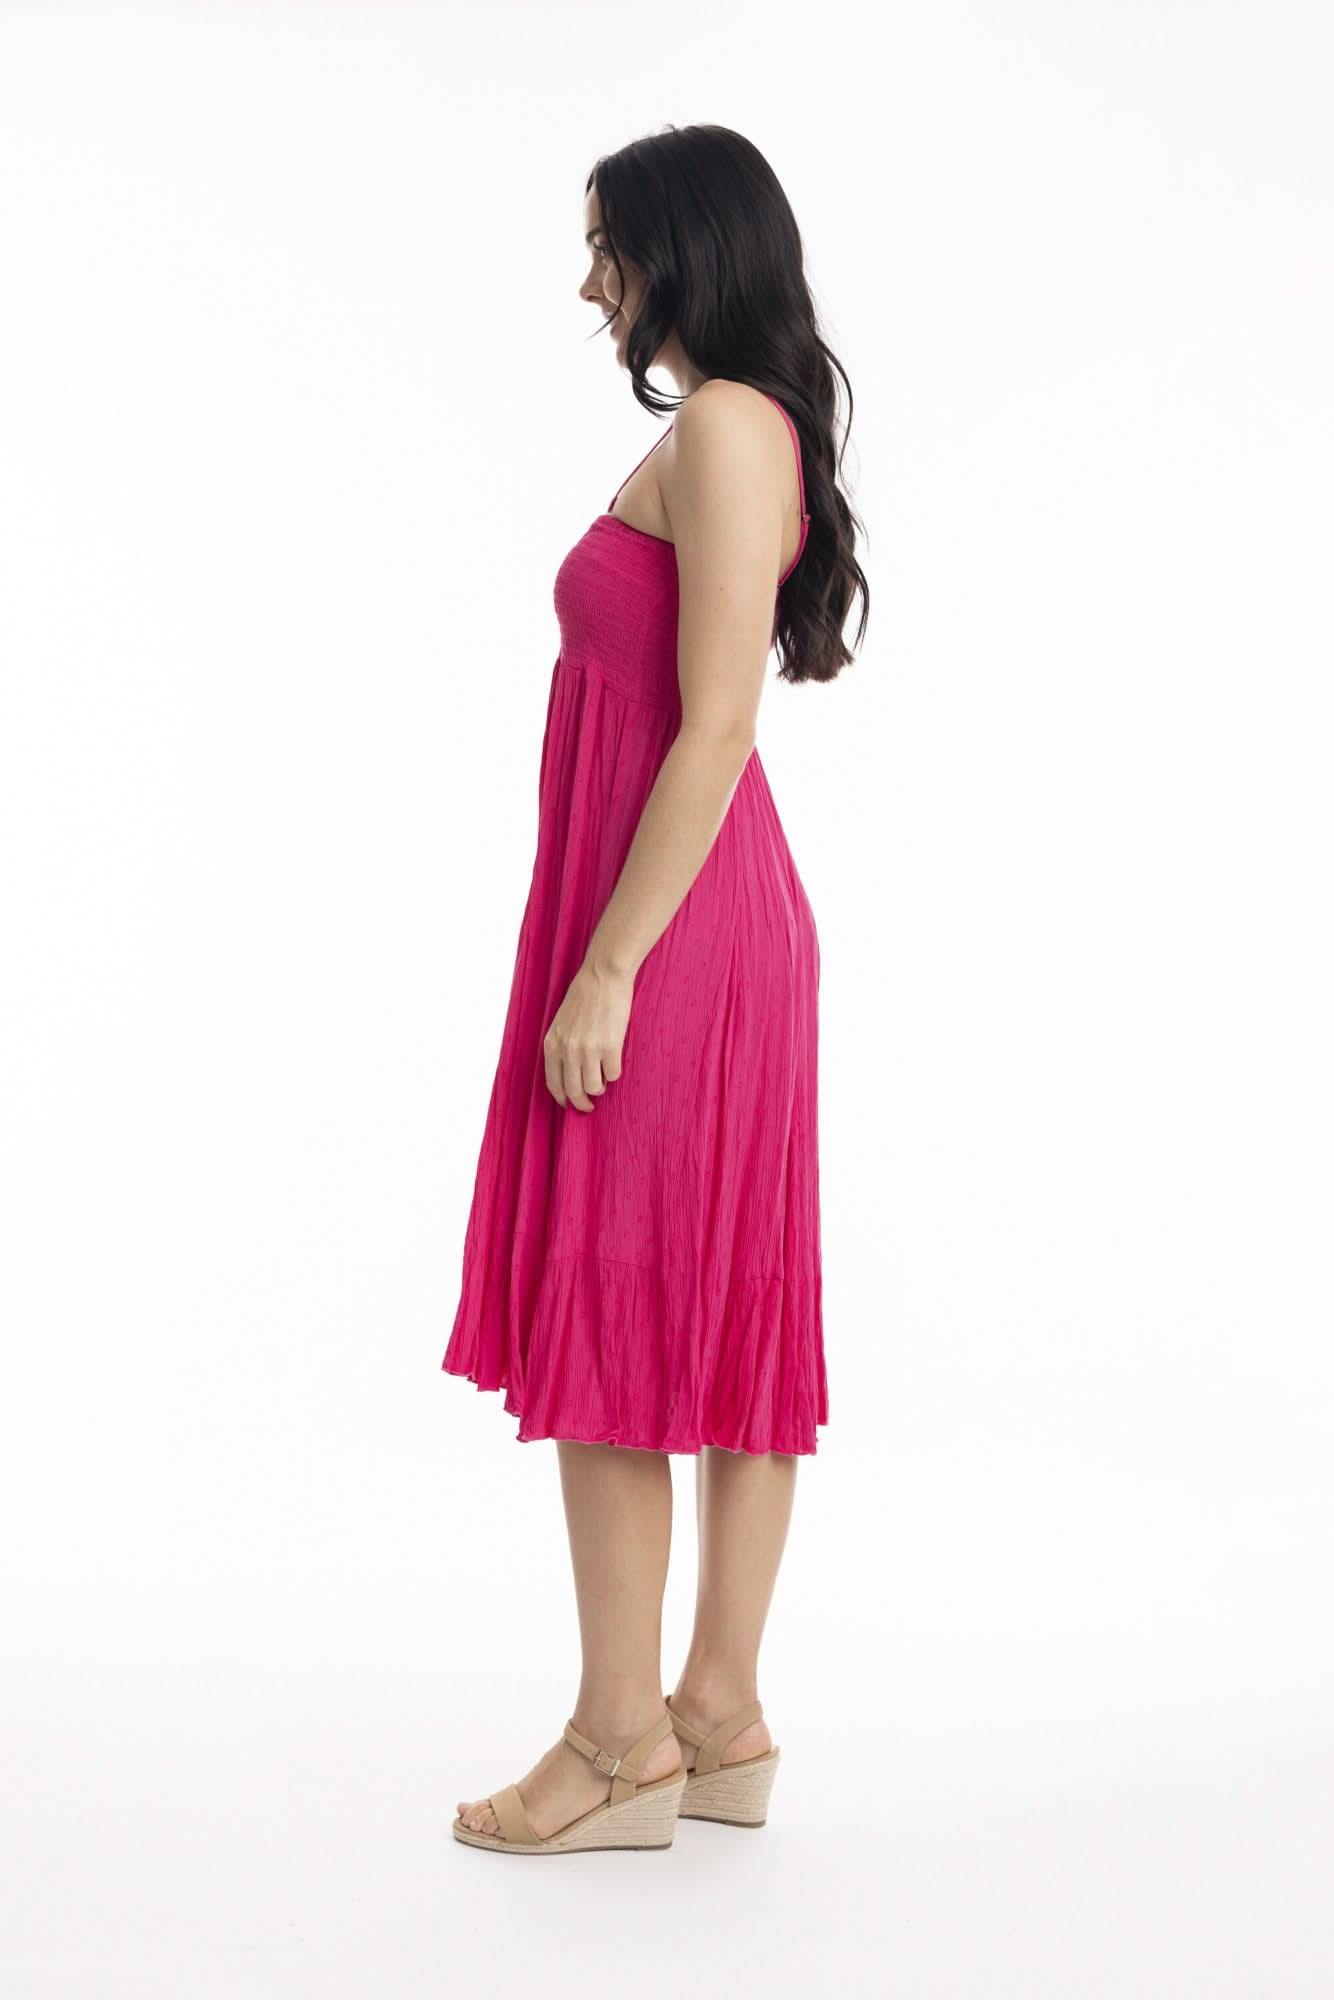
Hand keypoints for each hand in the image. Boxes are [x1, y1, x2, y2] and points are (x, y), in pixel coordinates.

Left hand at [543, 959, 632, 1110]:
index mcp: (552, 1044)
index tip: (569, 1105)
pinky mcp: (610, 1047)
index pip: (553, 1083)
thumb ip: (563, 1048)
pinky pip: (613, 1075)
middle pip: (574, 1091)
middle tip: (589, 1106)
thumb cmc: (584, 996)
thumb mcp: (561, 1023)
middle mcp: (568, 1050)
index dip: (562, 1098)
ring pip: (594, 1088)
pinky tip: (614, 1059)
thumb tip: (571, 1076)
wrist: (603, 976)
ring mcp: (588, 1050)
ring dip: (600, 1086)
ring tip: (603, 1074)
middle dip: (582, 1103)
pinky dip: (614, 1072)